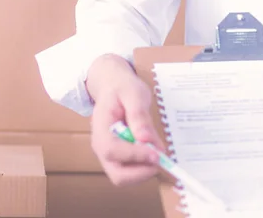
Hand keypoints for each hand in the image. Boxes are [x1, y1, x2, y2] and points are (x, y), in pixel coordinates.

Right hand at [87, 55, 164, 185]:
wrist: (113, 86)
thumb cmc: (122, 88)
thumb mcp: (134, 93)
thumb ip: (138, 115)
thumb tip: (146, 139)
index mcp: (101, 127)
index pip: (112, 150)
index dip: (134, 155)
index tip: (157, 154)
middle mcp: (101, 146)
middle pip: (116, 174)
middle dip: (141, 172)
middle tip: (161, 159)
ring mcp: (109, 154)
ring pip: (124, 176)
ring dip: (144, 169)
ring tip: (158, 149)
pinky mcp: (119, 156)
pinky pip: (131, 170)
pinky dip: (144, 166)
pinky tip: (153, 149)